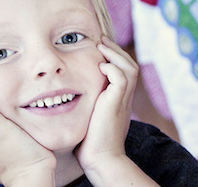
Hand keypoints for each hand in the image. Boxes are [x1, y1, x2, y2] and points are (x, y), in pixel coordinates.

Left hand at [75, 36, 138, 171]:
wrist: (100, 158)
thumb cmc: (90, 140)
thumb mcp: (90, 114)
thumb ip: (87, 101)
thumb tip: (67, 91)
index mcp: (119, 98)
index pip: (124, 69)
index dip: (114, 56)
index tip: (98, 46)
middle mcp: (124, 97)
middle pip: (130, 65)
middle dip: (115, 50)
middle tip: (100, 40)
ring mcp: (122, 100)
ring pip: (129, 68)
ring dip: (115, 54)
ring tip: (100, 46)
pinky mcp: (117, 103)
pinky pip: (122, 78)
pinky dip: (112, 68)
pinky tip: (100, 67)